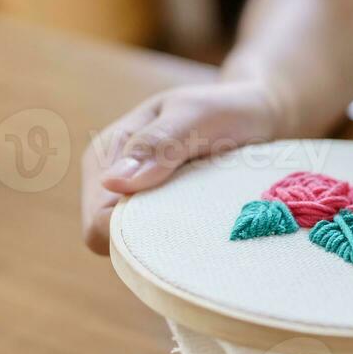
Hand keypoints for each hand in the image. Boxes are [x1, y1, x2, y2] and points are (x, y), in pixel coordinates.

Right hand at [81, 81, 281, 253]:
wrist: (255, 115)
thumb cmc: (226, 109)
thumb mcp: (195, 116)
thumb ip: (157, 144)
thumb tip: (111, 182)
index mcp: (105, 153)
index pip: (97, 220)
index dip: (128, 234)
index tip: (176, 223)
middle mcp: (111, 180)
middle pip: (108, 239)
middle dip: (145, 238)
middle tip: (195, 218)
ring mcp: (133, 197)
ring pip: (131, 245)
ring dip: (164, 238)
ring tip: (199, 216)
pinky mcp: (156, 210)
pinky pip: (154, 240)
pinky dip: (176, 236)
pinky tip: (201, 222)